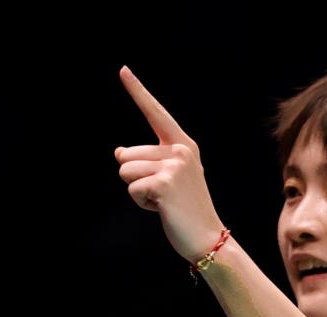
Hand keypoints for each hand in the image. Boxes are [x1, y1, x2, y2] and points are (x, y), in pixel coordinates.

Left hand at [114, 65, 225, 262]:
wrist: (208, 237)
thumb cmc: (187, 210)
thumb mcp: (169, 179)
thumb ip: (148, 161)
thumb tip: (118, 152)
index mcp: (184, 145)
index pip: (155, 113)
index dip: (137, 91)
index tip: (122, 69)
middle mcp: (180, 150)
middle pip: (127, 154)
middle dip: (135, 178)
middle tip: (165, 195)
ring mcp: (173, 166)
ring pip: (125, 172)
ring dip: (137, 192)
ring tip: (164, 201)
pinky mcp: (163, 184)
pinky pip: (132, 189)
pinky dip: (141, 203)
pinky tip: (162, 209)